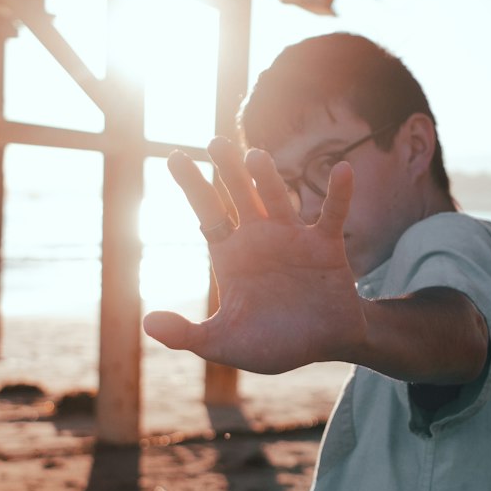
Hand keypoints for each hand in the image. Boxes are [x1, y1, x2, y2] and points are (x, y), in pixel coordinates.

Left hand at [142, 138, 366, 372]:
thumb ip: (186, 335)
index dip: (192, 186)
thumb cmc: (272, 343)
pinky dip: (338, 194)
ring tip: (254, 157)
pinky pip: (332, 215)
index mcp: (231, 254)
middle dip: (227, 170)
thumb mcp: (223, 343)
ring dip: (267, 179)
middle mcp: (260, 238)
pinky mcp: (326, 247)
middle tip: (214, 142)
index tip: (175, 157)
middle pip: (239, 195)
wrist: (323, 348)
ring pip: (277, 199)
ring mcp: (294, 238)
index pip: (207, 212)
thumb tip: (148, 323)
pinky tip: (343, 170)